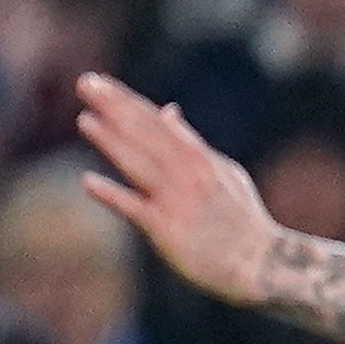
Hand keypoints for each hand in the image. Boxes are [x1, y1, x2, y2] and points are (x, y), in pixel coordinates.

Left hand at [74, 73, 274, 304]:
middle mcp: (188, 174)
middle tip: (85, 83)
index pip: (156, 121)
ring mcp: (177, 201)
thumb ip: (191, 141)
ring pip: (139, 164)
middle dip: (114, 108)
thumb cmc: (240, 218)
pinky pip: (136, 209)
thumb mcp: (222, 171)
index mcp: (200, 158)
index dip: (126, 101)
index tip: (99, 82)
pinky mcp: (167, 230)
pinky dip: (112, 195)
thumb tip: (168, 110)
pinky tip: (89, 182)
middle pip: (145, 135)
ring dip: (112, 142)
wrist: (259, 262)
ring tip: (85, 120)